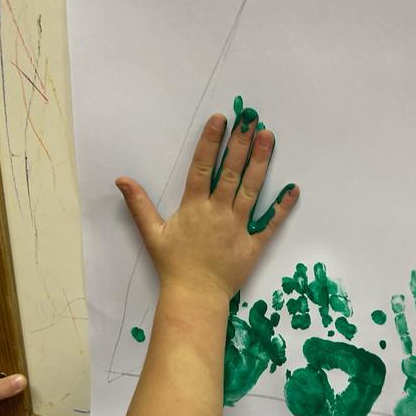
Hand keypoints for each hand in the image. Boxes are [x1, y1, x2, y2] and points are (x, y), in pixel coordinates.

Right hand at [115, 106, 298, 300]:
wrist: (195, 296)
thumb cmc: (174, 265)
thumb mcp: (152, 233)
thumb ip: (139, 204)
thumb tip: (121, 179)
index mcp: (194, 207)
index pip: (203, 167)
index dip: (211, 142)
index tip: (221, 120)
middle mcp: (218, 212)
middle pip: (232, 172)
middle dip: (241, 143)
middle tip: (251, 118)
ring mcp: (238, 227)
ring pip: (252, 189)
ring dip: (261, 163)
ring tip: (268, 137)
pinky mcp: (253, 244)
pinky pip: (271, 224)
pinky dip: (283, 207)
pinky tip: (293, 188)